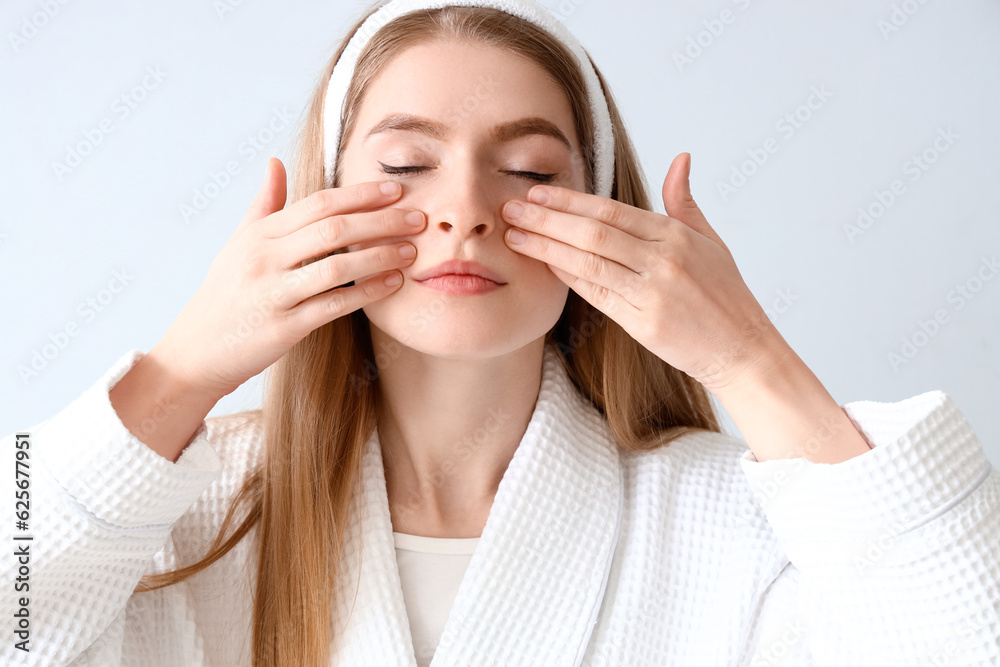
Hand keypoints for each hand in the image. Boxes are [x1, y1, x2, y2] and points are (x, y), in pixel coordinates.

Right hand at [152, 157, 426, 399]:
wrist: (196, 351)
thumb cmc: (225, 295)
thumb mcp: (238, 244)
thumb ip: (263, 205)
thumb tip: (275, 162)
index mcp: (259, 234)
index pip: (318, 204)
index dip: (361, 194)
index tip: (397, 189)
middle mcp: (265, 258)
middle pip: (334, 229)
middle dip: (382, 221)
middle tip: (420, 218)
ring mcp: (274, 293)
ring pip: (337, 267)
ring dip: (380, 257)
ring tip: (412, 252)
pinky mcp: (284, 328)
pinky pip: (334, 306)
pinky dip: (368, 294)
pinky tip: (393, 285)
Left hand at [501, 152, 787, 394]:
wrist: (741, 350)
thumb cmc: (725, 296)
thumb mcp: (711, 241)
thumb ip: (684, 201)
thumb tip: (680, 158)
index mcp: (676, 235)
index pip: (612, 211)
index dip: (571, 200)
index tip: (538, 192)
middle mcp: (664, 259)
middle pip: (594, 232)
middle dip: (548, 218)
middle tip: (511, 208)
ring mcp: (653, 292)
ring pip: (590, 261)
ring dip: (547, 246)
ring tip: (515, 235)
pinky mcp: (644, 323)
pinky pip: (597, 294)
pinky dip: (568, 277)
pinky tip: (544, 264)